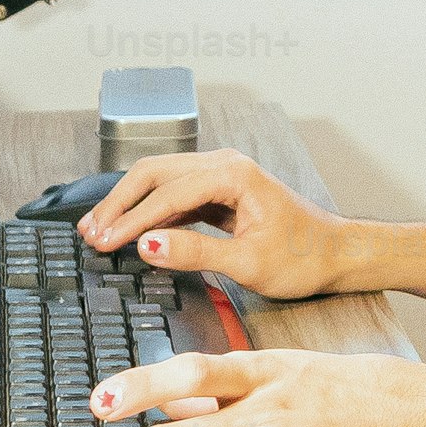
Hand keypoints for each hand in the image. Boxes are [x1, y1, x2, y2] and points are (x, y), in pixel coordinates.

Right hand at [77, 152, 356, 296]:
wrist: (336, 253)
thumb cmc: (303, 258)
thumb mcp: (248, 262)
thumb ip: (194, 252)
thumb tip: (146, 244)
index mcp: (233, 174)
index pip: (166, 194)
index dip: (130, 220)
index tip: (102, 243)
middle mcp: (224, 165)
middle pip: (154, 174)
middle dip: (118, 204)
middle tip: (89, 234)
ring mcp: (221, 175)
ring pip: (161, 180)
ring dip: (129, 204)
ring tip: (97, 231)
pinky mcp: (220, 191)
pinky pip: (175, 194)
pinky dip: (149, 211)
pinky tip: (130, 230)